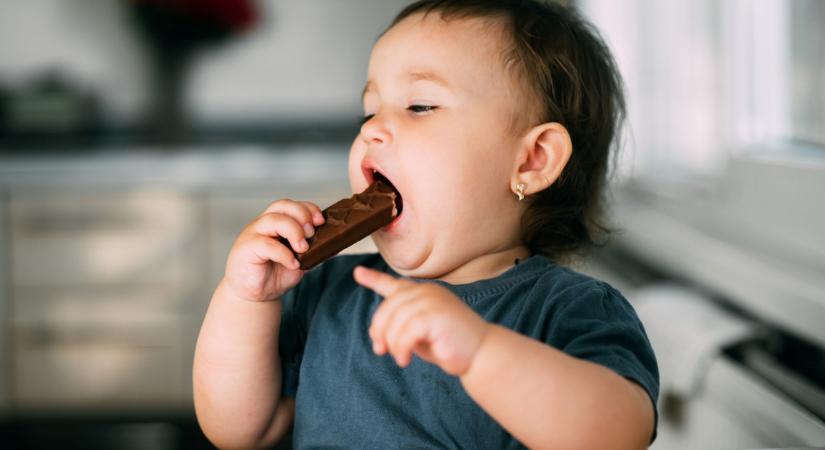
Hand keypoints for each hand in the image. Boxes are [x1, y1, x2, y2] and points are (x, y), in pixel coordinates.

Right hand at [224, 199, 324, 301]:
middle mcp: (263, 224)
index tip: (321, 221)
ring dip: (293, 231)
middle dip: (302, 216)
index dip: (308, 208)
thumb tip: (334, 242)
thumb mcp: (300, 260)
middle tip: (312, 233)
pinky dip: (284, 253)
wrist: (256, 294)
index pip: (292, 205)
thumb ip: (312, 249)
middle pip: (282, 205)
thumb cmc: (276, 273)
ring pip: (273, 220)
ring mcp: (253, 234)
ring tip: (303, 249)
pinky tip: (293, 263)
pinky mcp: (246, 248)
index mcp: (276, 222)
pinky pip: (266, 244)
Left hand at [354, 266, 490, 375]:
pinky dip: (400, 348)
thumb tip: (377, 337)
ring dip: (392, 343)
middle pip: (388, 307)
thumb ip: (401, 328)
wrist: (481, 353)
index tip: (357, 273)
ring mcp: (432, 301)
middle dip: (379, 330)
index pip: (395, 284)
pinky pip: (404, 331)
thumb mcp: (421, 334)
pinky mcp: (435, 315)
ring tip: (400, 358)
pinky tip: (405, 359)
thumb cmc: (450, 346)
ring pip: (394, 320)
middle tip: (380, 350)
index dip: (374, 279)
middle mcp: (427, 291)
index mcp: (424, 293)